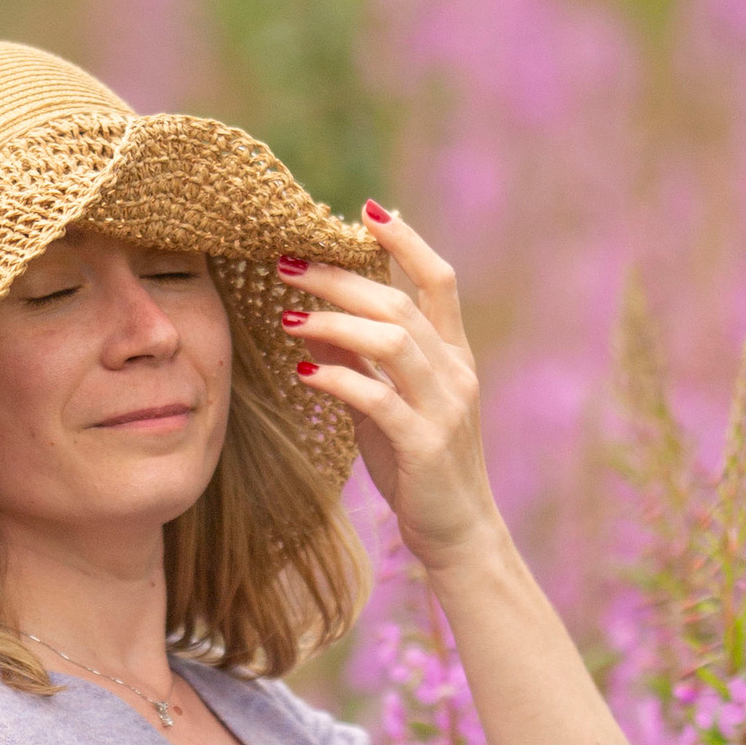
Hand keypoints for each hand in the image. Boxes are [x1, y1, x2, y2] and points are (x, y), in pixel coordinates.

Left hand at [283, 204, 500, 574]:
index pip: (438, 280)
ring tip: (286, 316)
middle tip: (288, 263)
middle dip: (341, 277)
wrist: (459, 534)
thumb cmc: (418, 467)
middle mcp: (455, 373)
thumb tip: (316, 320)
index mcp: (454, 355)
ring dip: (334, 322)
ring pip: (392, 341)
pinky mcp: (425, 445)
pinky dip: (338, 378)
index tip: (366, 210)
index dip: (406, 241)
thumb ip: (364, 363)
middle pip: (399, 303)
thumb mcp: (390, 406)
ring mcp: (445, 408)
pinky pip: (378, 398)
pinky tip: (302, 370)